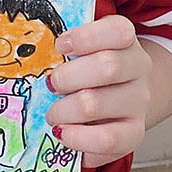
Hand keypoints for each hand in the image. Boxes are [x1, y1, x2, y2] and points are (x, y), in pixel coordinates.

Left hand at [44, 16, 151, 168]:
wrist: (122, 98)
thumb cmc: (92, 70)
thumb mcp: (83, 49)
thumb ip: (66, 46)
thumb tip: (33, 50)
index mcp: (126, 40)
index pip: (118, 31)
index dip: (86, 37)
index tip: (60, 46)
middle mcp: (139, 68)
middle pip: (108, 67)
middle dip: (67, 77)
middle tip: (49, 85)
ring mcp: (139, 102)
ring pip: (98, 104)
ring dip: (65, 110)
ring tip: (53, 113)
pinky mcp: (134, 133)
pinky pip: (107, 139)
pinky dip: (77, 138)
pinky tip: (63, 133)